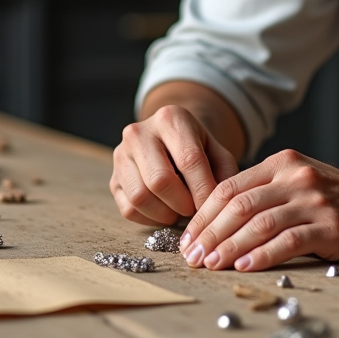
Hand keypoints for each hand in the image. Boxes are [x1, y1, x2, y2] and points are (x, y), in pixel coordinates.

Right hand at [111, 104, 240, 226]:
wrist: (169, 139)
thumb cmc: (197, 148)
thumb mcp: (218, 152)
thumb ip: (224, 175)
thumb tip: (219, 205)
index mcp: (170, 118)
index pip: (188, 159)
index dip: (203, 189)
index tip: (212, 207)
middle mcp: (139, 133)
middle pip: (160, 180)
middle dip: (183, 204)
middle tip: (195, 210)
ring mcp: (121, 155)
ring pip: (140, 197)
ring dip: (166, 214)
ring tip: (180, 211)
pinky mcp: (113, 178)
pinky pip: (128, 209)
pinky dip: (150, 219)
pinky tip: (165, 211)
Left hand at [179, 149, 338, 271]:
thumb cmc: (337, 198)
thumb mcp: (299, 180)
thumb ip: (264, 190)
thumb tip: (216, 216)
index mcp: (282, 163)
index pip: (231, 187)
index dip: (204, 214)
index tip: (188, 238)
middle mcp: (296, 177)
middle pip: (240, 206)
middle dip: (210, 233)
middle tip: (193, 256)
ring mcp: (314, 202)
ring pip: (259, 224)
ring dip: (229, 247)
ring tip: (210, 264)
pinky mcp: (330, 227)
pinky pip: (288, 241)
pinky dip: (262, 255)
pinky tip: (244, 267)